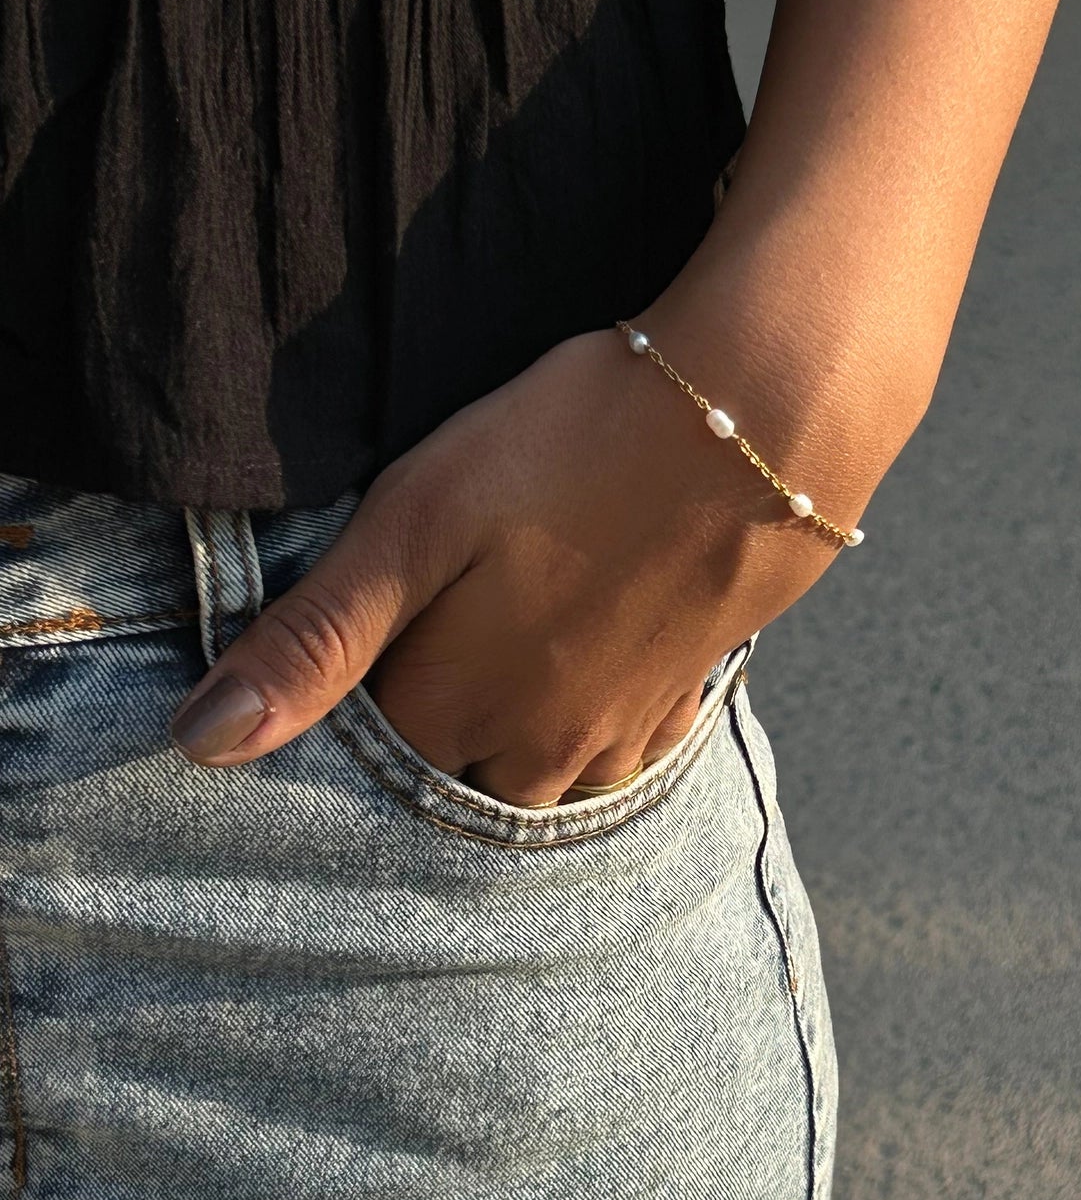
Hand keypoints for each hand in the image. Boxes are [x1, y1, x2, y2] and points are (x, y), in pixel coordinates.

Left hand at [166, 325, 852, 805]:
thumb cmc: (574, 448)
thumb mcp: (419, 518)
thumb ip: (315, 636)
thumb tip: (199, 745)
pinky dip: (584, 725)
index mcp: (455, 709)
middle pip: (447, 781)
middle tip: (424, 637)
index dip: (335, 715)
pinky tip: (583, 659)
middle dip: (422, 737)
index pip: (358, 765)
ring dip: (501, 740)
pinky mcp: (680, 697)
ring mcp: (617, 732)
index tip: (344, 652)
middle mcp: (535, 750)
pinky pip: (614, 751)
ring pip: (532, 778)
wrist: (763, 419)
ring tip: (496, 656)